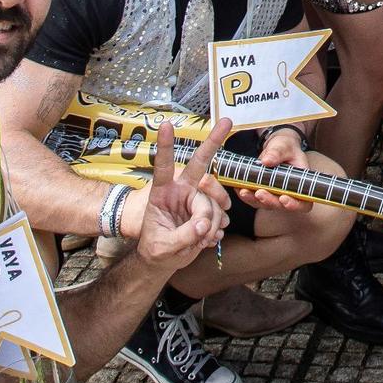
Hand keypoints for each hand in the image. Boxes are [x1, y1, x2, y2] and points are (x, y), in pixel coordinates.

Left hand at [133, 117, 229, 271]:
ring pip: (214, 201)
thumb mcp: (163, 246)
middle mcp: (181, 190)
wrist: (164, 260)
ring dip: (211, 223)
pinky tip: (206, 239)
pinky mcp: (208, 210)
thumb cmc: (156, 249)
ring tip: (201, 239)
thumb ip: (184, 235)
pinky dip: (216, 229)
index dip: (165, 146)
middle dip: (213, 141)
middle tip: (226, 121)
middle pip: (199, 163)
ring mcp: (196, 199)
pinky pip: (221, 214)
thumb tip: (204, 225)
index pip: (163, 166)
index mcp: (162, 192)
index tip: (166, 125)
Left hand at [239, 128, 310, 210]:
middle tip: (259, 193)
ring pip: (265, 205)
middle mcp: (289, 193)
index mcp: (301, 184)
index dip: (294, 205)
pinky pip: (253, 199)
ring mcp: (275, 195)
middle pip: (281, 206)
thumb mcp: (284, 145)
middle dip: (269, 201)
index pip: (303, 203)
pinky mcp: (263, 193)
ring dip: (254, 200)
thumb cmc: (286, 146)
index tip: (283, 198)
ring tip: (244, 191)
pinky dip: (245, 195)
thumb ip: (277, 152)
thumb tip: (266, 161)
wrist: (276, 147)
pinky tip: (237, 188)